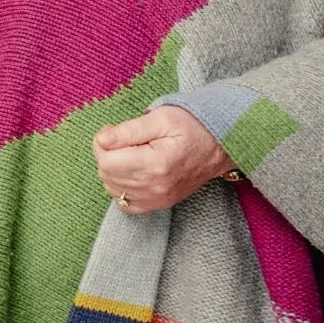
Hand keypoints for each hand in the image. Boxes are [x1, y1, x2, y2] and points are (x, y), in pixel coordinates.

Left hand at [93, 106, 234, 214]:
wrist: (221, 144)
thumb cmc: (193, 126)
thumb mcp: (161, 117)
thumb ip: (128, 130)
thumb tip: (102, 139)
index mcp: (155, 164)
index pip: (106, 161)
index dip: (103, 143)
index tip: (113, 130)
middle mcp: (156, 187)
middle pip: (107, 175)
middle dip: (107, 154)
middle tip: (122, 138)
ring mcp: (159, 199)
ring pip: (113, 189)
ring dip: (113, 170)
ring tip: (130, 152)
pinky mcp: (161, 204)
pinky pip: (127, 205)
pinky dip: (122, 189)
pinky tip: (131, 172)